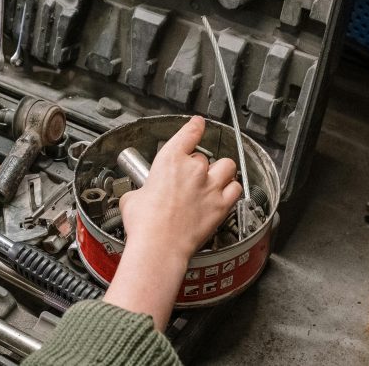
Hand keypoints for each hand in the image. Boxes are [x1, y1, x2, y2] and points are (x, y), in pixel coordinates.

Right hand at [103, 116, 241, 329]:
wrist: (159, 246)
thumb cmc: (145, 224)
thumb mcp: (131, 198)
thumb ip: (141, 190)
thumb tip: (140, 196)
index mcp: (170, 161)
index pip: (189, 133)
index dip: (195, 126)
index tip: (199, 123)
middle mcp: (194, 169)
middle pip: (203, 156)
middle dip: (197, 165)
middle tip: (187, 178)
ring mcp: (210, 186)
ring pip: (227, 166)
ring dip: (221, 170)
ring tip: (214, 177)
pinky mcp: (221, 206)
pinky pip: (236, 188)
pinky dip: (232, 188)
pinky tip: (226, 192)